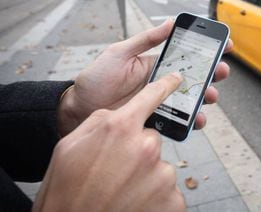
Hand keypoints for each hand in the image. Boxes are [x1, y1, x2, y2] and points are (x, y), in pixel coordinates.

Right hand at [33, 73, 185, 211]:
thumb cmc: (66, 190)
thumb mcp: (70, 145)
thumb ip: (101, 121)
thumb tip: (118, 115)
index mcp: (120, 128)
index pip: (152, 96)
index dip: (166, 85)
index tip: (177, 78)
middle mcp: (146, 147)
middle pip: (151, 139)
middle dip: (137, 150)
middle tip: (116, 169)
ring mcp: (161, 175)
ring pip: (158, 165)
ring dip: (144, 175)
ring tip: (120, 191)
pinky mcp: (173, 200)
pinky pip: (166, 189)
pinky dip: (154, 196)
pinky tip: (133, 203)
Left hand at [58, 19, 231, 135]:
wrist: (79, 109)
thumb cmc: (97, 78)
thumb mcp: (120, 53)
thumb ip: (146, 40)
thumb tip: (170, 22)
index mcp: (156, 64)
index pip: (186, 55)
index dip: (207, 50)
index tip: (225, 46)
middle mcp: (162, 82)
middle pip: (194, 78)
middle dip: (212, 74)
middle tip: (221, 72)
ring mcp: (160, 101)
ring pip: (190, 99)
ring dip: (205, 97)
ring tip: (209, 97)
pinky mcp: (156, 119)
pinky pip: (178, 119)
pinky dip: (191, 120)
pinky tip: (196, 119)